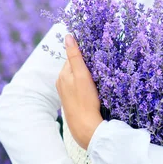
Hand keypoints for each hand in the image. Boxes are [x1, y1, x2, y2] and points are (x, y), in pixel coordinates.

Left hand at [56, 34, 102, 148]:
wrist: (85, 127)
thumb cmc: (85, 100)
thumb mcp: (82, 75)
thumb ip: (75, 55)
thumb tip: (68, 36)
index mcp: (62, 74)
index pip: (73, 57)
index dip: (85, 54)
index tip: (97, 55)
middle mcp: (61, 82)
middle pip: (75, 67)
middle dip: (86, 65)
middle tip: (101, 67)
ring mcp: (66, 93)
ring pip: (77, 78)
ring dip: (86, 76)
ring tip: (99, 79)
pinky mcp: (72, 102)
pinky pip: (79, 87)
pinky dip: (86, 86)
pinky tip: (94, 91)